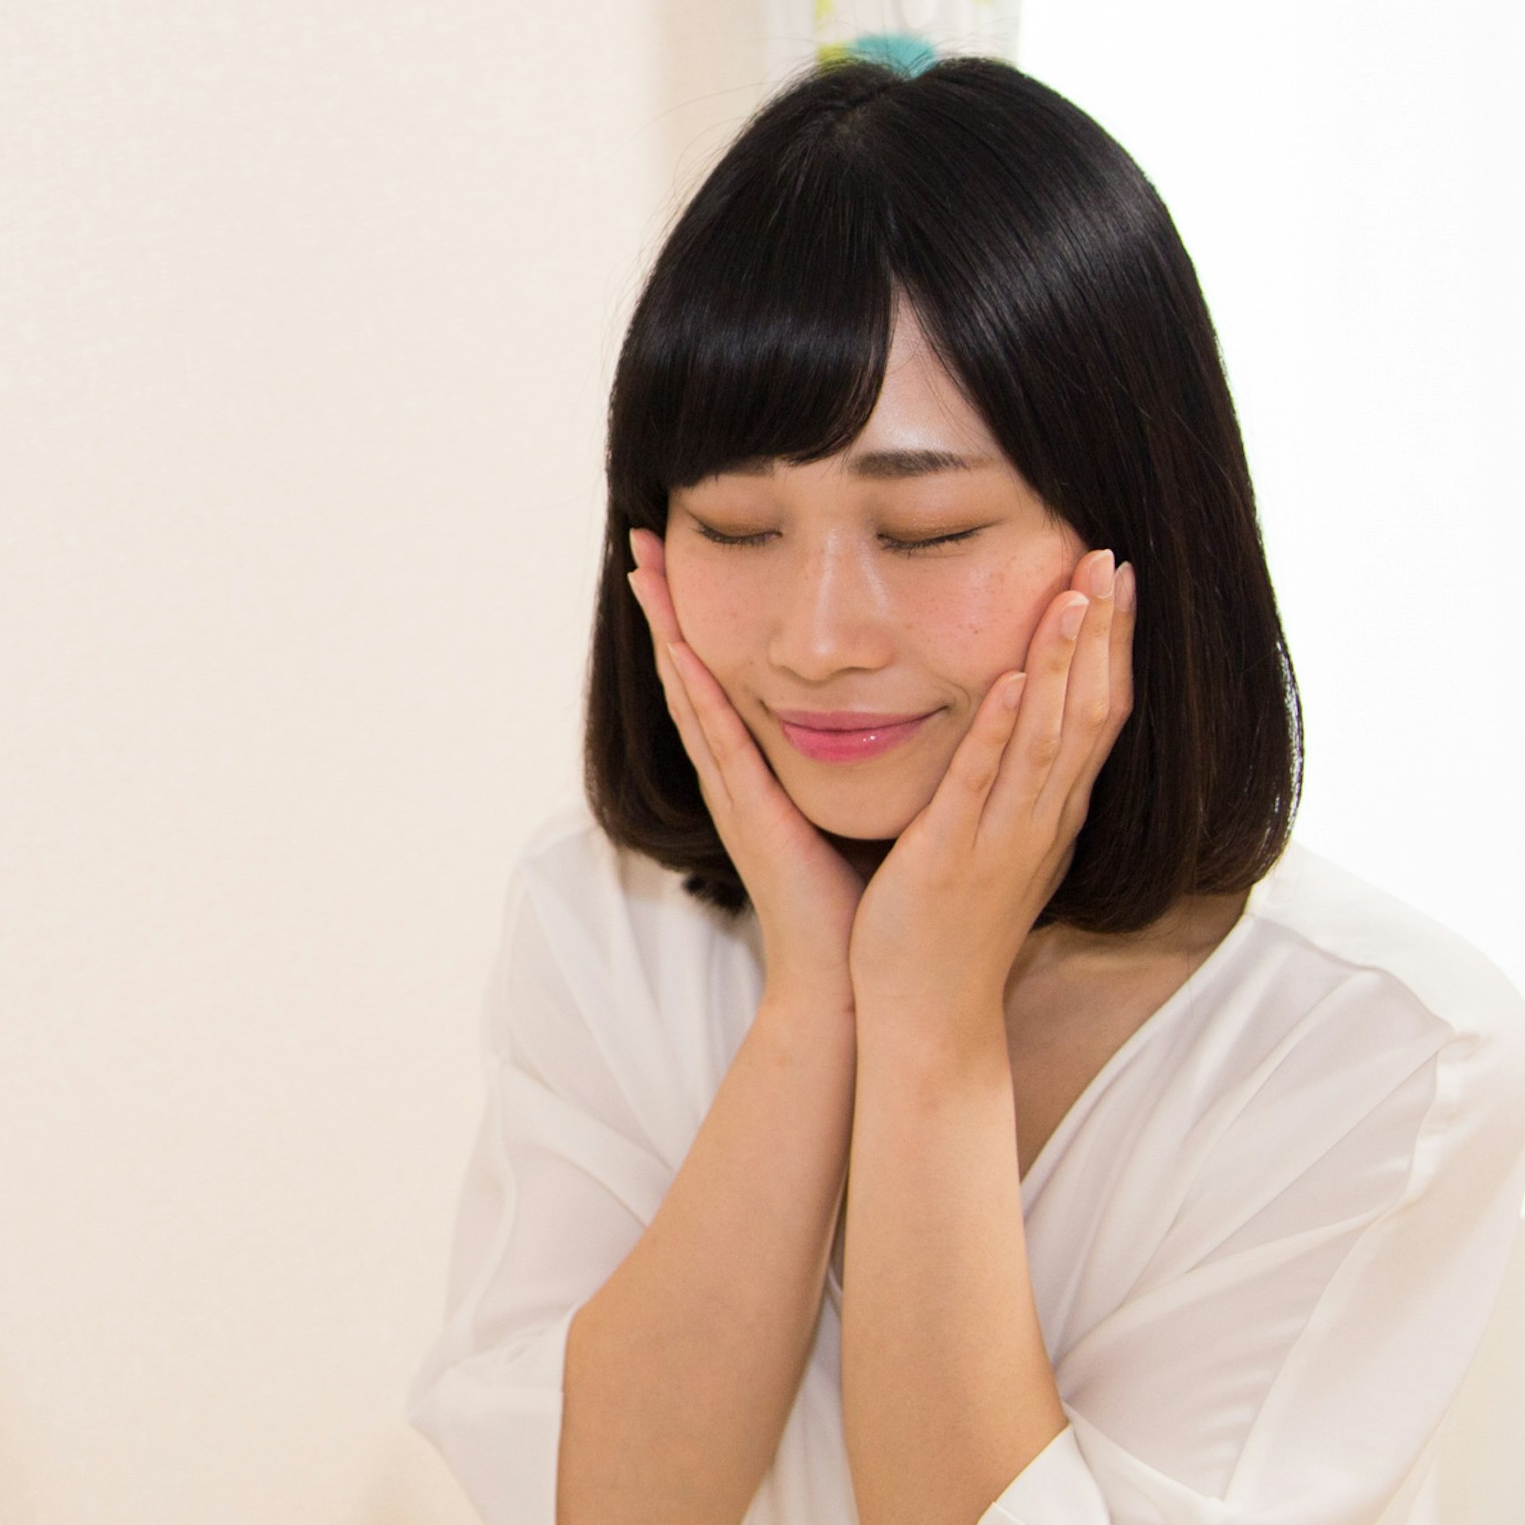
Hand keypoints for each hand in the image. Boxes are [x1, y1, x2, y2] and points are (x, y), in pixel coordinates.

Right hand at [627, 528, 864, 1013]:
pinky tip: (684, 651)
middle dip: (665, 608)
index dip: (695, 620)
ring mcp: (734, 795)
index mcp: (757, 773)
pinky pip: (720, 743)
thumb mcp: (848, 811)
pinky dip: (698, 693)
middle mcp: (734, 776)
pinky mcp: (750, 816)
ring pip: (691, 695)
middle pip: (688, 674)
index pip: (718, 680)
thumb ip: (853, 764)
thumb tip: (884, 712)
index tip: (681, 561)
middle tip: (641, 542)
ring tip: (644, 574)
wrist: (844, 982)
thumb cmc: (855, 904)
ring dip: (665, 632)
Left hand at [848, 549, 1135, 1051]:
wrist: (928, 1016)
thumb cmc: (951, 929)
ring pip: (1049, 739)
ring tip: (1074, 595)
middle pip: (1090, 711)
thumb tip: (1019, 729)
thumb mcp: (996, 845)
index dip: (1112, 644)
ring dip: (1062, 665)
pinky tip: (1009, 682)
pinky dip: (1000, 733)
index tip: (1117, 577)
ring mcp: (1004, 839)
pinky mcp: (953, 857)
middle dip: (1101, 633)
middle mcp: (1042, 820)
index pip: (1098, 714)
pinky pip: (982, 786)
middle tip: (1108, 557)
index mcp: (1051, 813)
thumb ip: (1010, 789)